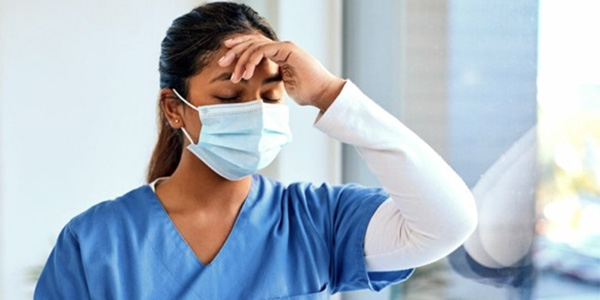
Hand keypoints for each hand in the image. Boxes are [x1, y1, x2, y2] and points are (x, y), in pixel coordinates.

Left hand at [218, 34, 345, 110]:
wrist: (323, 94)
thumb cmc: (308, 93)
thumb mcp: (284, 87)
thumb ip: (273, 82)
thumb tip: (262, 90)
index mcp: (280, 54)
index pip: (256, 47)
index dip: (240, 50)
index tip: (226, 60)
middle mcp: (281, 47)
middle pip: (252, 42)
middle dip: (235, 51)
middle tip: (222, 62)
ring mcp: (284, 46)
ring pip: (255, 46)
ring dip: (241, 60)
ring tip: (235, 75)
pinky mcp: (287, 49)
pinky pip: (262, 50)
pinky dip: (252, 61)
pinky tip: (246, 74)